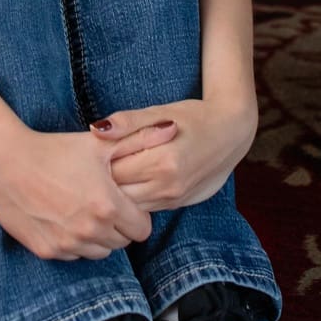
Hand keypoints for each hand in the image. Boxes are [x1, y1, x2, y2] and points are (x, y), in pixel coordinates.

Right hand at [0, 124, 157, 261]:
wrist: (3, 161)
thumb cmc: (52, 149)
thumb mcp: (97, 144)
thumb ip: (139, 140)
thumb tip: (172, 128)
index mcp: (109, 206)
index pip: (141, 229)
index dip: (134, 214)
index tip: (119, 199)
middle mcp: (91, 230)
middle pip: (121, 242)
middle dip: (116, 226)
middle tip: (99, 202)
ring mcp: (68, 244)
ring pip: (98, 252)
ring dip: (95, 236)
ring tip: (80, 210)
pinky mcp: (47, 250)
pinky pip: (72, 255)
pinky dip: (71, 242)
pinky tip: (60, 217)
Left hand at [97, 98, 254, 210]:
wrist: (232, 133)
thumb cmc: (192, 118)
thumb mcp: (159, 112)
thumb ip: (127, 122)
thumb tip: (96, 130)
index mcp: (162, 161)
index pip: (111, 171)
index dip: (95, 162)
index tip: (88, 151)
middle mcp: (168, 186)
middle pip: (116, 192)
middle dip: (100, 180)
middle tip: (91, 163)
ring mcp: (173, 198)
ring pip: (128, 205)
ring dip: (114, 192)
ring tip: (108, 170)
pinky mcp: (176, 204)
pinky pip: (143, 207)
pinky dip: (130, 197)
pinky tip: (126, 180)